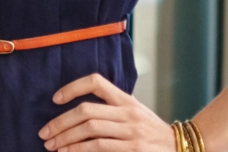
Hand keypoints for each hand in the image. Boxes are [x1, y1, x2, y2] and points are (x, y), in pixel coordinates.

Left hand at [39, 73, 172, 150]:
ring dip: (65, 137)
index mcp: (126, 100)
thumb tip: (74, 114)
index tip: (55, 99)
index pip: (96, 82)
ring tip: (51, 145)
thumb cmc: (152, 132)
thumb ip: (111, 109)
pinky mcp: (134, 149)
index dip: (72, 87)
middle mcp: (128, 113)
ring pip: (90, 129)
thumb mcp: (135, 113)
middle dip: (60, 122)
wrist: (183, 148)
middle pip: (86, 111)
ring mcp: (132, 131)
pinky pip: (100, 146)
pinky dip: (79, 149)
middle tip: (44, 132)